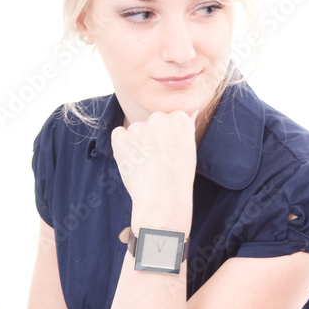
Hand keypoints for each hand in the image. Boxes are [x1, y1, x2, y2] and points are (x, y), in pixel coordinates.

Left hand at [111, 110, 196, 229]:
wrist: (162, 197)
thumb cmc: (178, 177)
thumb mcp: (189, 148)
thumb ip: (185, 127)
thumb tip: (190, 110)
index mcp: (180, 119)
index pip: (170, 118)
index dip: (168, 137)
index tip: (170, 152)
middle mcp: (159, 118)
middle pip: (152, 122)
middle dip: (152, 136)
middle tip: (157, 160)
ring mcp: (139, 127)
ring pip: (135, 130)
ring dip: (137, 143)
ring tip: (146, 165)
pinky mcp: (121, 137)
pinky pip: (118, 134)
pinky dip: (122, 147)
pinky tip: (133, 162)